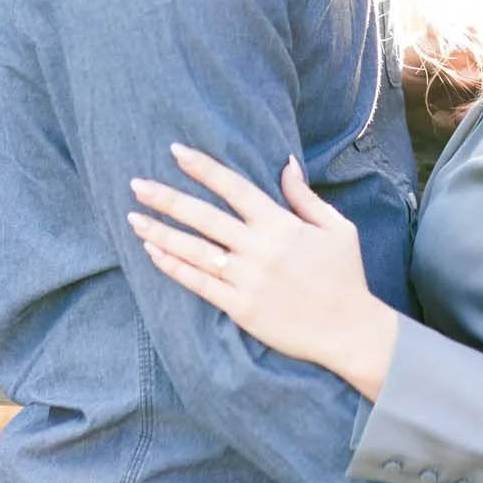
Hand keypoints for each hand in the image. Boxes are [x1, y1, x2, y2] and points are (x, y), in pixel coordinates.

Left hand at [129, 146, 399, 397]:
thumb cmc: (345, 276)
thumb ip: (304, 196)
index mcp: (281, 224)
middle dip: (166, 198)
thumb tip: (284, 163)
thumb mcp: (337, 228)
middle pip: (204, 216)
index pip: (234, 187)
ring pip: (194, 250)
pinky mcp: (240, 308)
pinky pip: (199, 284)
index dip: (203, 167)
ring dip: (160, 232)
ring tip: (133, 217)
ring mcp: (247, 279)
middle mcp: (259, 248)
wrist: (349, 330)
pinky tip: (153, 252)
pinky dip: (173, 267)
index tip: (175, 152)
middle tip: (136, 184)